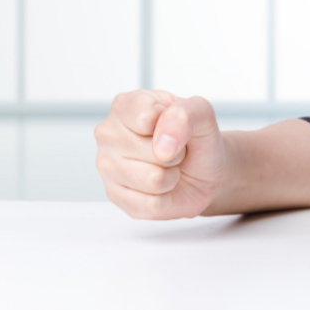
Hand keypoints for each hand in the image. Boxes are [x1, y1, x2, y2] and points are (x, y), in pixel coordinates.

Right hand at [95, 90, 225, 219]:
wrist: (202, 170)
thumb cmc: (196, 138)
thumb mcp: (202, 113)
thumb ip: (185, 114)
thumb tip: (162, 146)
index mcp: (125, 105)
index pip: (146, 118)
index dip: (173, 127)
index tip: (175, 126)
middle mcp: (108, 133)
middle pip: (152, 152)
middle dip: (174, 154)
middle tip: (173, 150)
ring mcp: (107, 166)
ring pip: (152, 180)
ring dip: (171, 177)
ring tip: (168, 167)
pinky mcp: (115, 196)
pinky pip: (150, 204)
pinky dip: (166, 198)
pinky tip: (161, 187)